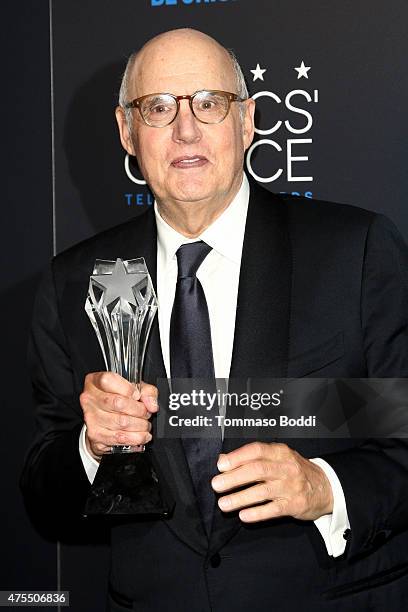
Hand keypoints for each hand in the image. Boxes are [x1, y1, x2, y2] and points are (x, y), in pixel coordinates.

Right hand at [80, 372, 158, 460]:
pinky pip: (120, 437)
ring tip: (145, 424)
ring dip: (140, 425)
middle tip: (145, 413)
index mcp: (95, 382)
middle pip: (118, 402)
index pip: (108, 380)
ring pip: (122, 422)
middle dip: (139, 410)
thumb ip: (147, 391)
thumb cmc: (118, 400)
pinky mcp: (95, 435)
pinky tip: (142, 435)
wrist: (103, 423)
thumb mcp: (134, 388)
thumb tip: (151, 404)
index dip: (127, 389)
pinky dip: (137, 438)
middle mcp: (89, 398)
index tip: (137, 395)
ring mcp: (91, 417)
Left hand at [211, 442, 332, 521]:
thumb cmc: (295, 470)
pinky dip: (256, 513)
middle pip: (257, 470)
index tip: (221, 466)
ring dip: (240, 498)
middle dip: (234, 478)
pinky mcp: (294, 505)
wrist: (326, 487)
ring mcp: (291, 487)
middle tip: (216, 485)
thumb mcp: (278, 457)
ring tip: (224, 504)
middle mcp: (286, 468)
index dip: (237, 457)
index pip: (256, 450)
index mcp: (280, 452)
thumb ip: (252, 457)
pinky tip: (243, 516)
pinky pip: (272, 510)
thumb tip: (223, 460)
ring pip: (262, 491)